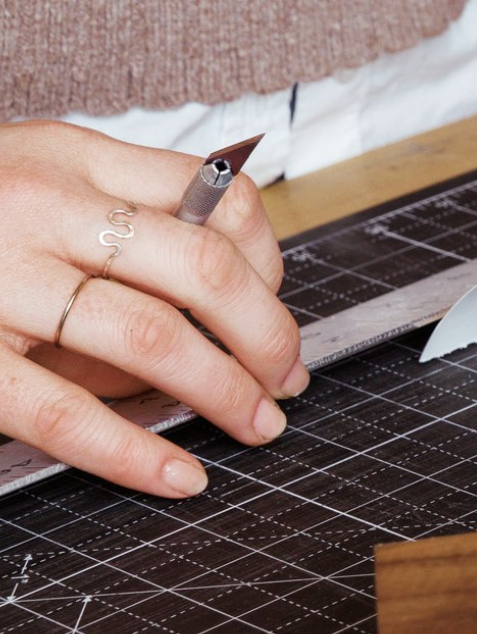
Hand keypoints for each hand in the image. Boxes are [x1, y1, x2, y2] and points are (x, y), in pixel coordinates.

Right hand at [0, 122, 305, 495]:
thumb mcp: (32, 168)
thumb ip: (120, 204)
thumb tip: (235, 272)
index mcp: (69, 157)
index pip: (216, 200)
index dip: (272, 265)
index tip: (281, 308)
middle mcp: (39, 209)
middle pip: (203, 269)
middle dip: (268, 335)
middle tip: (286, 377)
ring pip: (151, 338)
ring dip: (224, 392)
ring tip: (255, 424)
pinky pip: (62, 413)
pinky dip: (134, 452)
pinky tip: (179, 475)